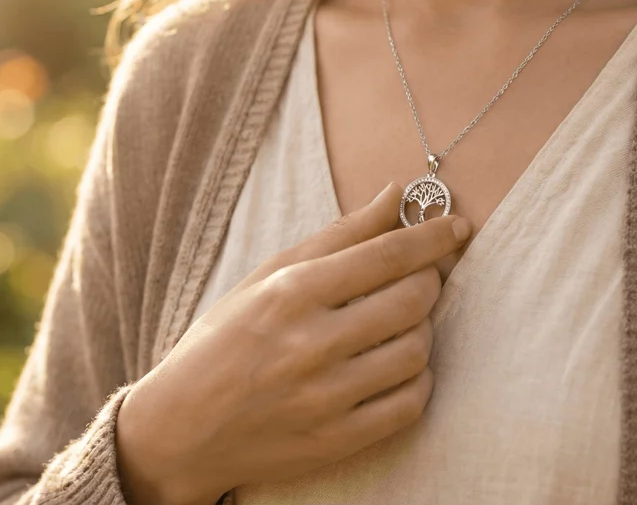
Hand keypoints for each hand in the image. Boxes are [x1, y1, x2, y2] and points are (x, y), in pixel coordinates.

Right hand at [114, 182, 471, 504]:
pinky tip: (400, 368)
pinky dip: (418, 381)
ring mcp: (324, 397)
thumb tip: (395, 195)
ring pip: (417, 351)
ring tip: (402, 325)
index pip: (385, 254)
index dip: (433, 237)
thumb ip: (338, 236)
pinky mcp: (336, 441)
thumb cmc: (222, 342)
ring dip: (424, 331)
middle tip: (421, 278)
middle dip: (429, 281)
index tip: (457, 227)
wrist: (179, 430)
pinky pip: (411, 405)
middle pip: (412, 300)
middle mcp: (308, 343)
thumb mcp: (266, 277)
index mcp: (289, 292)